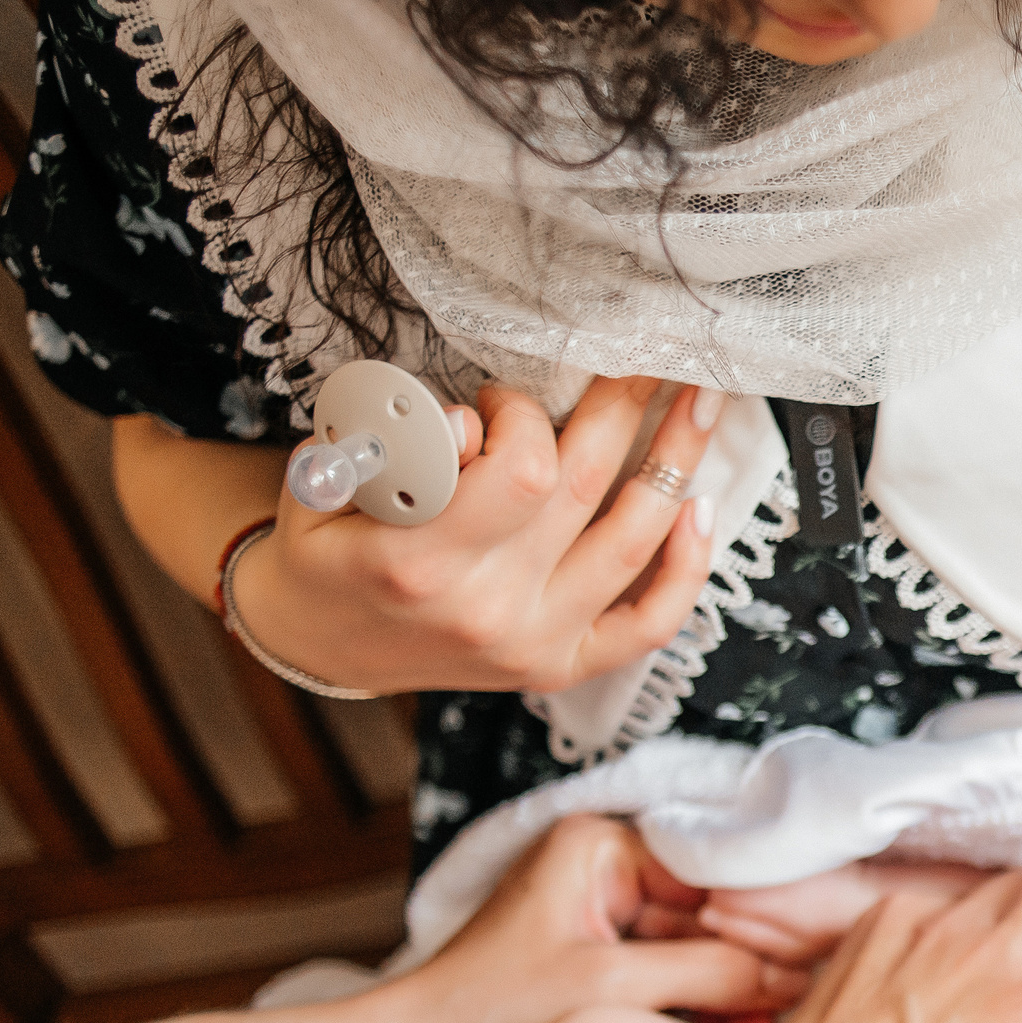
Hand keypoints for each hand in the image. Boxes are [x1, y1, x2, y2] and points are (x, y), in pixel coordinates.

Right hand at [232, 376, 724, 693]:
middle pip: (585, 489)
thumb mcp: (325, 483)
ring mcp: (533, 643)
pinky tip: (700, 509)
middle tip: (643, 358)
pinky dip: (685, 568)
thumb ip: (396, 442)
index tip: (505, 399)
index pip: (521, 471)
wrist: (319, 643)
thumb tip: (472, 422)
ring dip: (677, 463)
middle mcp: (489, 609)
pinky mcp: (561, 664)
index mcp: (421, 564)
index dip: (526, 417)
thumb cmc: (326, 551)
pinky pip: (647, 623)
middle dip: (622, 408)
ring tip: (702, 403)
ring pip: (631, 543)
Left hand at [356, 816, 797, 1022]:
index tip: (819, 952)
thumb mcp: (612, 990)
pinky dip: (703, 1009)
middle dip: (754, 962)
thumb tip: (796, 977)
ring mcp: (604, 919)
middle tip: (809, 1002)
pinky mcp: (601, 966)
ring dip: (734, 992)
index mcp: (601, 845)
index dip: (768, 916)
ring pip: (697, 951)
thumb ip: (712, 974)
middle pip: (711, 913)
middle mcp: (606, 869)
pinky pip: (672, 979)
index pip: (713, 871)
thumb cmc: (481, 1016)